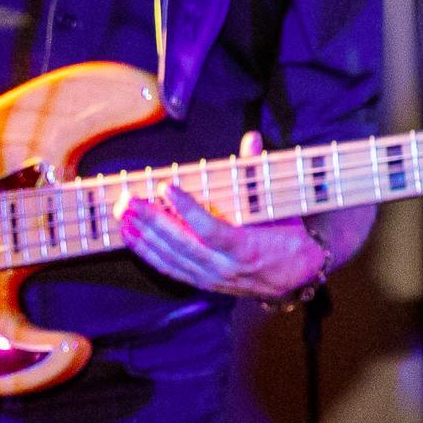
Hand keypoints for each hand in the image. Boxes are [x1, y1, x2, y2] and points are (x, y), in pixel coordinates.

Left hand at [118, 132, 326, 297]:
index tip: (166, 187)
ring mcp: (214, 278)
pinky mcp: (205, 284)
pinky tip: (133, 239)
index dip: (187, 208)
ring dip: (144, 238)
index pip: (211, 229)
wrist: (299, 275)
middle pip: (182, 245)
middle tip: (129, 201)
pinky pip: (172, 270)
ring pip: (171, 259)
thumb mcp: (279, 205)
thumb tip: (251, 139)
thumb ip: (258, 172)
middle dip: (151, 222)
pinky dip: (150, 255)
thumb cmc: (289, 236)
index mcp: (247, 247)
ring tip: (123, 217)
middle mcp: (227, 267)